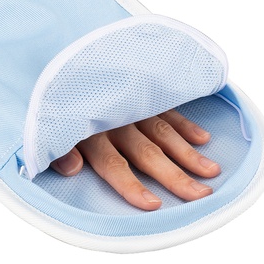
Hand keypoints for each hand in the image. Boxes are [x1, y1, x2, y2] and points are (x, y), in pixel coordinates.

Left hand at [50, 109, 220, 210]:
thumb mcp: (52, 125)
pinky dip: (185, 123)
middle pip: (147, 153)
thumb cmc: (60, 99)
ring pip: (163, 132)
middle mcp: (116, 121)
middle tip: (202, 195)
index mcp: (91, 133)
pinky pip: (167, 108)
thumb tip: (71, 170)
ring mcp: (132, 105)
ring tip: (211, 171)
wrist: (66, 58)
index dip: (131, 186)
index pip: (113, 165)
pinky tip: (202, 138)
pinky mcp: (142, 92)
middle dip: (174, 175)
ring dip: (188, 152)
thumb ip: (59, 150)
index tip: (154, 205)